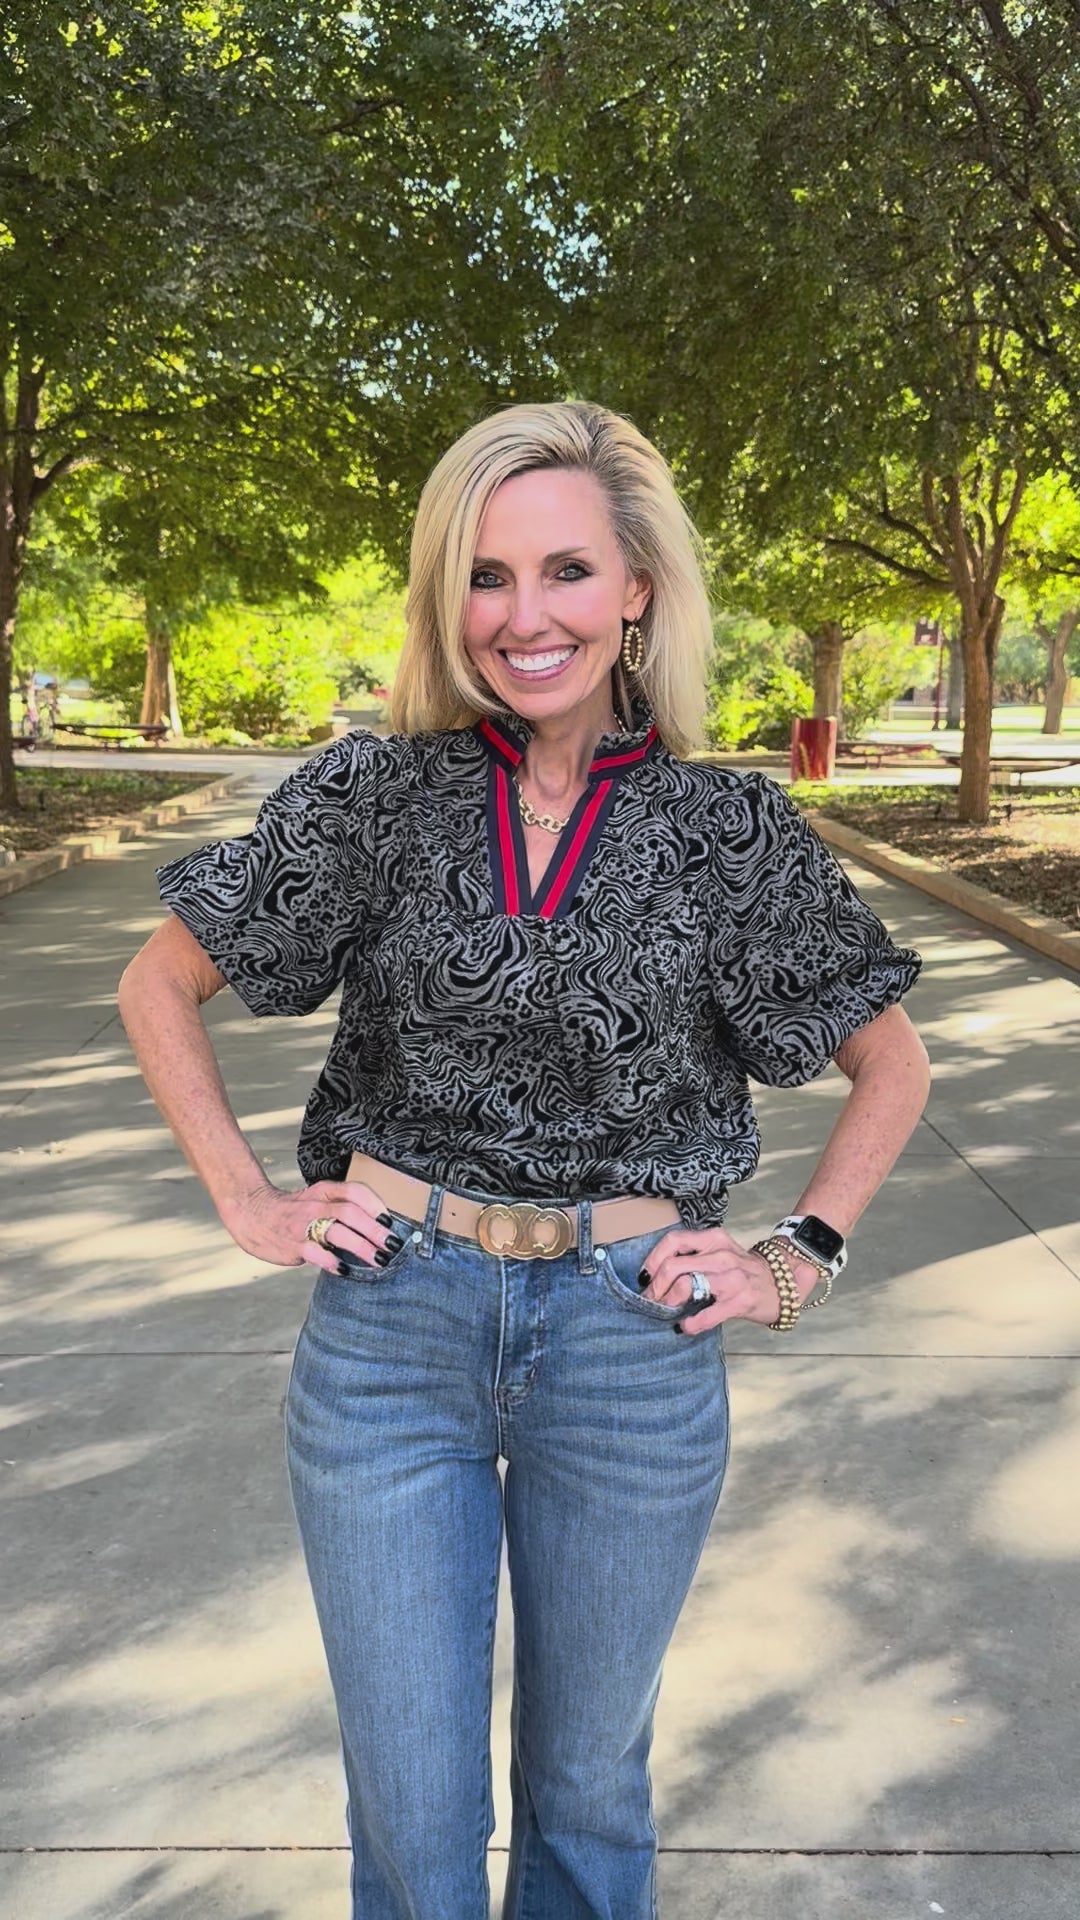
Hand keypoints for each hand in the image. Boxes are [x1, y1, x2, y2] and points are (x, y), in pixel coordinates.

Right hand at [219, 1178, 403, 1277]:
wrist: (251, 1213)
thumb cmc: (291, 1211)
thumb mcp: (316, 1199)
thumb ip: (340, 1208)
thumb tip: (376, 1228)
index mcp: (323, 1192)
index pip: (354, 1191)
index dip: (375, 1205)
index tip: (390, 1221)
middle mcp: (315, 1205)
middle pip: (351, 1212)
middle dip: (375, 1230)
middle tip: (393, 1245)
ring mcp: (302, 1225)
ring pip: (337, 1231)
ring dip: (362, 1246)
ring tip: (378, 1259)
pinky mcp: (292, 1244)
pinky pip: (316, 1253)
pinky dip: (333, 1261)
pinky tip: (345, 1269)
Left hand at [638, 1225, 819, 1334]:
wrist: (781, 1283)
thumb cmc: (743, 1270)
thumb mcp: (719, 1251)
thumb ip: (693, 1255)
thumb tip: (656, 1273)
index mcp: (713, 1239)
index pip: (673, 1241)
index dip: (653, 1260)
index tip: (645, 1276)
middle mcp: (721, 1255)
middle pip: (673, 1266)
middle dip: (654, 1287)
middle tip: (649, 1300)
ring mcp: (732, 1278)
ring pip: (686, 1286)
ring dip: (667, 1302)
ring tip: (664, 1311)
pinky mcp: (740, 1301)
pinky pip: (706, 1315)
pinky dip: (690, 1324)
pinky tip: (683, 1327)